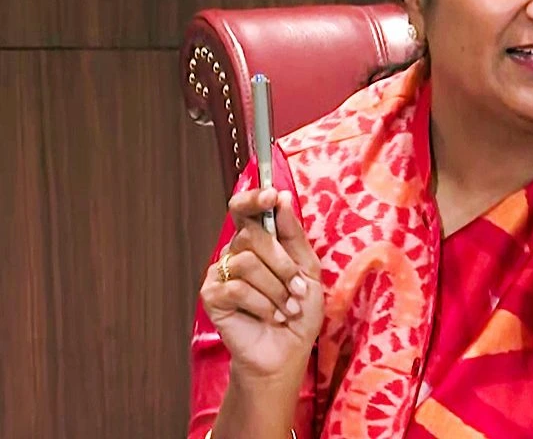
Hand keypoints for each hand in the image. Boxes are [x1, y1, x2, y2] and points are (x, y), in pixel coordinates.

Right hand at [200, 188, 322, 382]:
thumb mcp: (307, 269)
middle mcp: (235, 253)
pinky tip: (271, 316)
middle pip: (252, 235)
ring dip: (276, 288)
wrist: (288, 350)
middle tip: (297, 288)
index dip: (254, 199)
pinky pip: (237, 288)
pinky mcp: (212, 297)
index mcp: (257, 242)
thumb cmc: (298, 309)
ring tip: (287, 308)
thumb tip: (280, 198)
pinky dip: (262, 304)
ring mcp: (220, 274)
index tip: (271, 195)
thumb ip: (293, 235)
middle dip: (282, 263)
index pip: (245, 210)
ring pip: (247, 263)